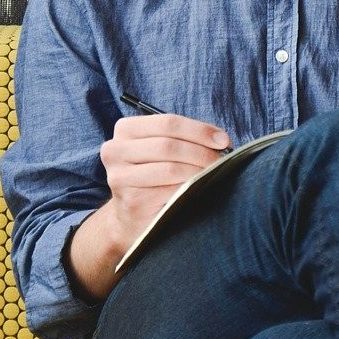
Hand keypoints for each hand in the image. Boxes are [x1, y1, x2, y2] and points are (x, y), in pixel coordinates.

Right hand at [100, 113, 231, 246]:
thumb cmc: (154, 175)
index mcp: (125, 129)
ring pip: (171, 168)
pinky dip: (190, 188)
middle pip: (169, 145)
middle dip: (202, 152)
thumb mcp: (161, 148)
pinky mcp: (132, 201)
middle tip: (221, 160)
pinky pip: (170, 191)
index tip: (223, 140)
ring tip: (213, 173)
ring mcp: (120, 177)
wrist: (130, 215)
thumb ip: (184, 137)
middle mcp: (115, 151)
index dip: (199, 130)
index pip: (168, 122)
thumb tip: (221, 139)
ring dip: (198, 171)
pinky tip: (199, 189)